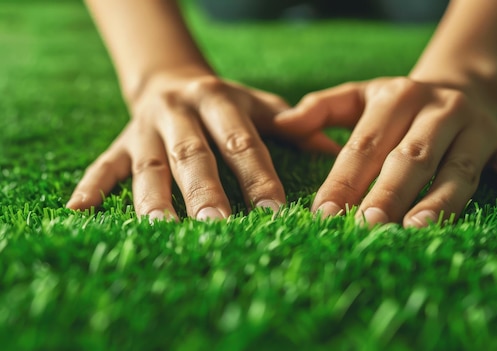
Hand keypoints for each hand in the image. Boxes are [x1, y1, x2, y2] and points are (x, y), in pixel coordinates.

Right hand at [67, 68, 289, 220]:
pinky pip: (103, 167)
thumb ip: (296, 127)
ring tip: (160, 231)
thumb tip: (337, 152)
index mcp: (220, 101)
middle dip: (204, 193)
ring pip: (149, 167)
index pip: (242, 143)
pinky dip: (90, 189)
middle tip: (217, 227)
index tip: (274, 212)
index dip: (258, 177)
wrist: (171, 81)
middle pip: (193, 156)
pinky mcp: (119, 143)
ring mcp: (145, 129)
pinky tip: (77, 214)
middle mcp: (180, 113)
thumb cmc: (227, 105)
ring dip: (154, 200)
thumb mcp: (262, 106)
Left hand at [274, 77, 496, 226]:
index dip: (344, 178)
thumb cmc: (398, 103)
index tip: (324, 213)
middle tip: (366, 225)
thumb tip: (282, 123)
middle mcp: (438, 110)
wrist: (458, 85)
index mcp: (397, 97)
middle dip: (388, 193)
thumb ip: (321, 109)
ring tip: (417, 230)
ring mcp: (476, 126)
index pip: (365, 143)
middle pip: (411, 157)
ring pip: (457, 168)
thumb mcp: (359, 96)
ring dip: (440, 200)